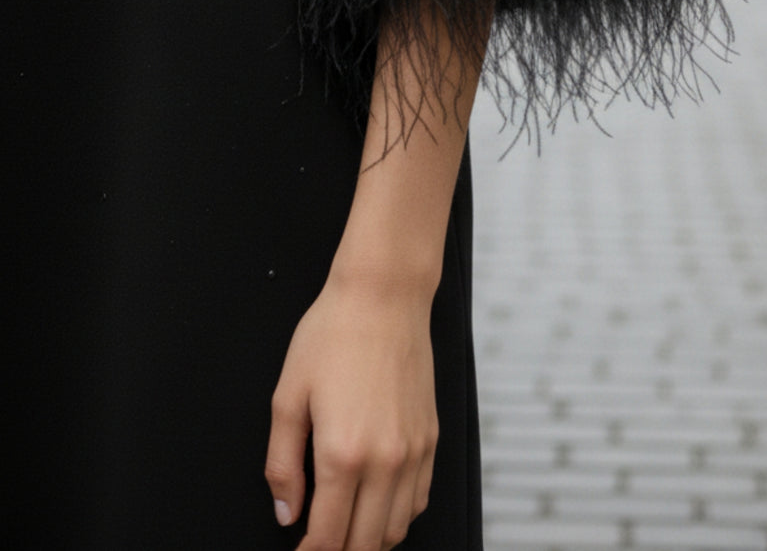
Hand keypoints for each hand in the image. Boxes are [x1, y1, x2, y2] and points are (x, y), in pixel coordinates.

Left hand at [265, 269, 439, 549]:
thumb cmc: (333, 335)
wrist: (384, 296)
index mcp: (342, 454)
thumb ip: (281, 463)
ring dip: (369, 542)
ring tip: (345, 534)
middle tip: (317, 545)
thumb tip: (285, 512)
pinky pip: (418, 499)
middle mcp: (384, 460)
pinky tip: (377, 508)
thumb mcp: (288, 396)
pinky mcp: (430, 437)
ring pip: (395, 529)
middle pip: (364, 544)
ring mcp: (413, 451)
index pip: (327, 537)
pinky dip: (397, 517)